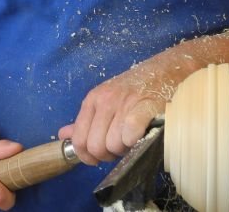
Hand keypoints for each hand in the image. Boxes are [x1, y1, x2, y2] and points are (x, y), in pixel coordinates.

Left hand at [58, 64, 172, 164]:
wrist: (164, 71)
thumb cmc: (134, 90)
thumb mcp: (104, 101)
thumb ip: (84, 121)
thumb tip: (63, 135)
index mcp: (92, 100)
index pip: (78, 140)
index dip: (88, 156)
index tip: (99, 157)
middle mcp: (105, 100)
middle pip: (96, 146)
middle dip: (109, 155)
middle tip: (120, 147)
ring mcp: (124, 102)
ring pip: (113, 145)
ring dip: (125, 150)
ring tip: (133, 139)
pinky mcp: (145, 106)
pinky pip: (130, 134)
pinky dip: (134, 141)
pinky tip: (140, 136)